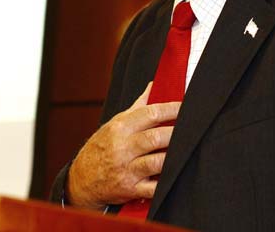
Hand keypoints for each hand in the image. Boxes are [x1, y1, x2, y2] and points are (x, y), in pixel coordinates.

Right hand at [65, 82, 180, 209]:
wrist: (82, 177)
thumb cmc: (103, 146)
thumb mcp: (116, 123)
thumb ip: (138, 106)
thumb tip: (154, 86)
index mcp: (120, 127)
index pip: (150, 114)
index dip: (171, 109)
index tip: (186, 107)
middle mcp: (123, 148)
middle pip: (155, 138)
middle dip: (175, 134)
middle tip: (192, 130)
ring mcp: (127, 169)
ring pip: (156, 162)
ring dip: (173, 157)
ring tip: (186, 151)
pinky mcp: (130, 189)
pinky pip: (152, 188)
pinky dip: (164, 183)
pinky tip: (175, 175)